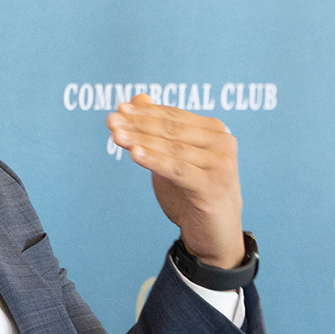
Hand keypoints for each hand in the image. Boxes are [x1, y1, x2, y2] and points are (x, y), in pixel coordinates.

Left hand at [107, 95, 244, 267]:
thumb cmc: (192, 194)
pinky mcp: (213, 187)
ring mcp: (221, 165)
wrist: (214, 235)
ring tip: (116, 136)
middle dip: (139, 124)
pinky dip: (154, 161)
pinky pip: (177, 170)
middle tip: (111, 120)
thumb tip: (138, 98)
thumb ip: (159, 130)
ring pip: (172, 149)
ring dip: (141, 141)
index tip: (118, 108)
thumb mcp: (173, 159)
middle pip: (172, 130)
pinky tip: (134, 154)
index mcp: (215, 131)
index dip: (145, 112)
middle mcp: (223, 144)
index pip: (174, 117)